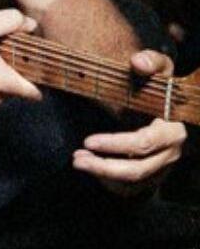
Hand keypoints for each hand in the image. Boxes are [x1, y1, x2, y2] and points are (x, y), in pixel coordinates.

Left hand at [72, 49, 186, 192]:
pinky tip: (91, 168)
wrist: (172, 106)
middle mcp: (169, 153)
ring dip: (102, 174)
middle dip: (104, 166)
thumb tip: (137, 62)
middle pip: (137, 168)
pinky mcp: (153, 176)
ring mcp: (162, 167)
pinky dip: (108, 181)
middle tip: (77, 157)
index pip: (144, 142)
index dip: (115, 144)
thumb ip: (151, 61)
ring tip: (78, 161)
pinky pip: (131, 187)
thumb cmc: (161, 86)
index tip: (87, 141)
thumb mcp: (161, 69)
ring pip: (132, 180)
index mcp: (171, 129)